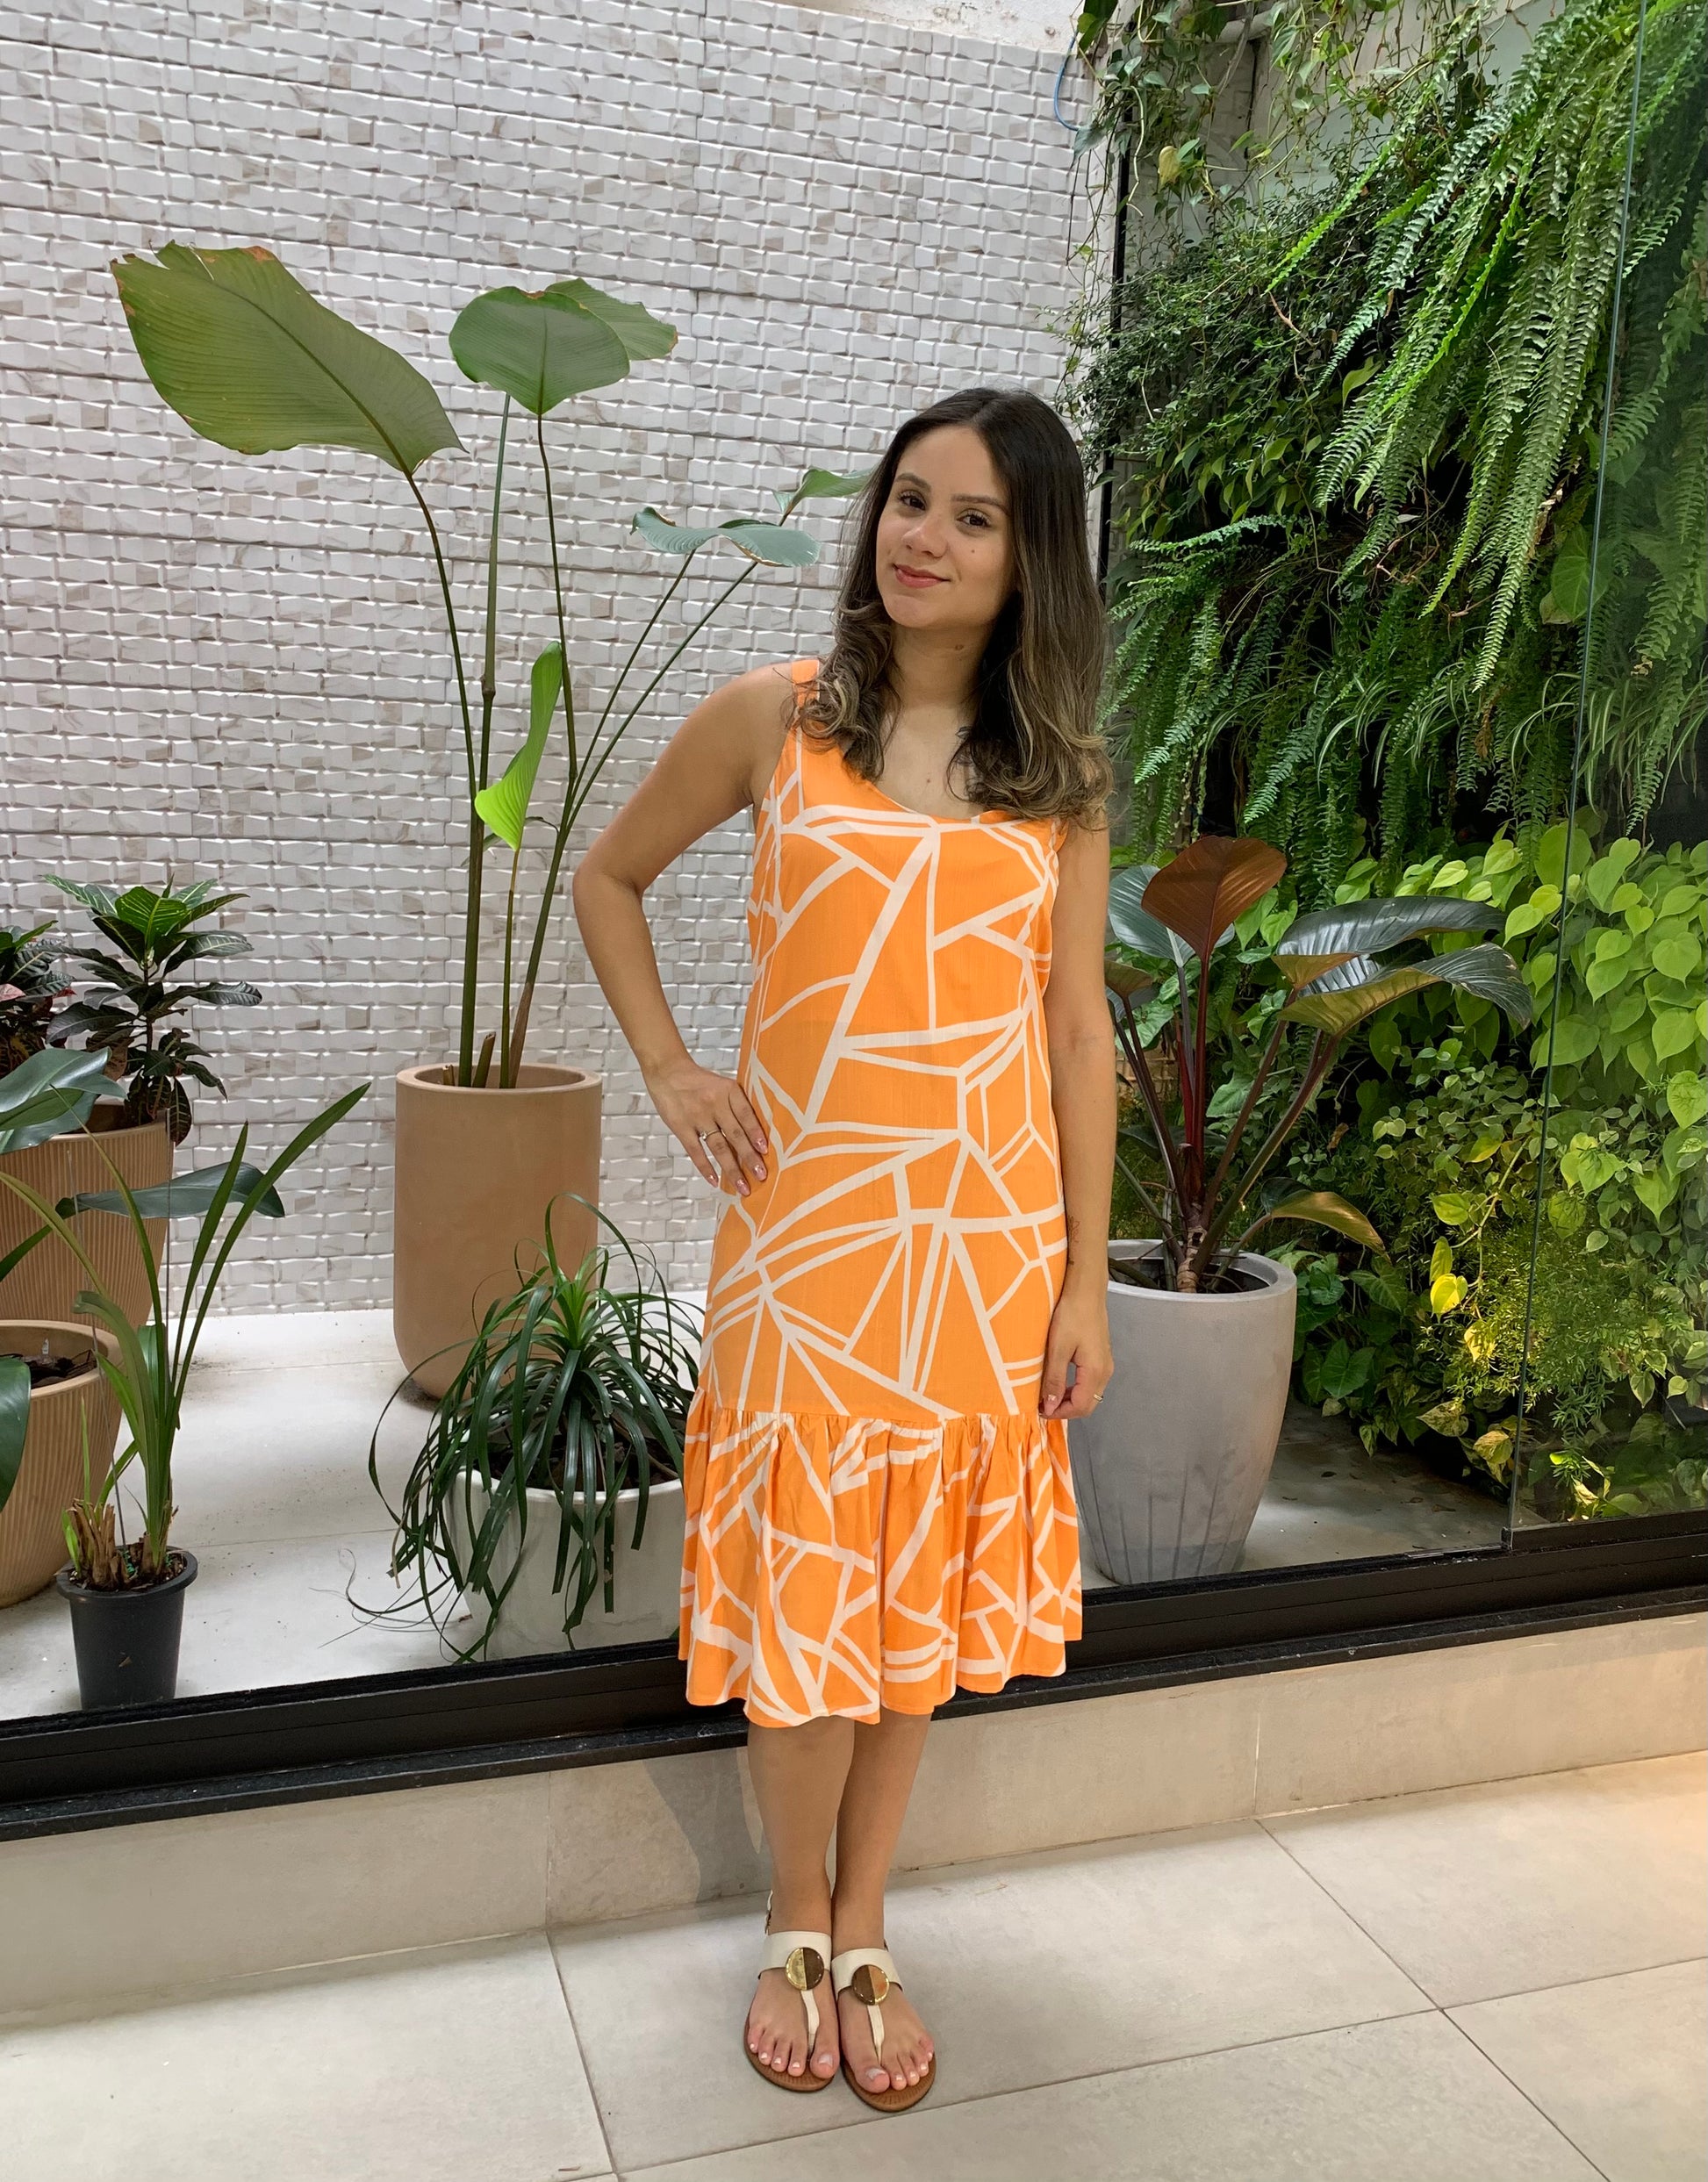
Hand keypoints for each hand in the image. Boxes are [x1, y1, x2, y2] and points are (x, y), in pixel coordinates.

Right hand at [646, 1057, 769, 1196]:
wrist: (667, 1070)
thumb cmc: (699, 1081)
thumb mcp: (722, 1085)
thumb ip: (737, 1105)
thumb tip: (755, 1133)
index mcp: (729, 1090)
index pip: (746, 1115)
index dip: (756, 1133)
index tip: (765, 1151)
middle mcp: (715, 1104)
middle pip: (735, 1135)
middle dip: (749, 1158)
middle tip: (761, 1176)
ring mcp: (697, 1117)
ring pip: (719, 1147)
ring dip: (732, 1168)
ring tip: (743, 1186)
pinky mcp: (681, 1127)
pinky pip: (696, 1151)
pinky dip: (705, 1167)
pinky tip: (714, 1180)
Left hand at [1039, 1281, 1111, 1420]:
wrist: (1086, 1290)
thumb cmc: (1071, 1315)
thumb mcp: (1058, 1348)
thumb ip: (1055, 1379)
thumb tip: (1051, 1406)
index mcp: (1096, 1372)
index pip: (1080, 1407)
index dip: (1059, 1413)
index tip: (1039, 1409)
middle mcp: (1105, 1372)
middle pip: (1088, 1404)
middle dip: (1064, 1409)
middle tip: (1042, 1405)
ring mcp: (1105, 1364)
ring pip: (1089, 1394)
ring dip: (1068, 1399)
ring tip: (1046, 1394)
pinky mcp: (1100, 1356)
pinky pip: (1089, 1382)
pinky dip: (1073, 1388)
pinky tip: (1058, 1381)